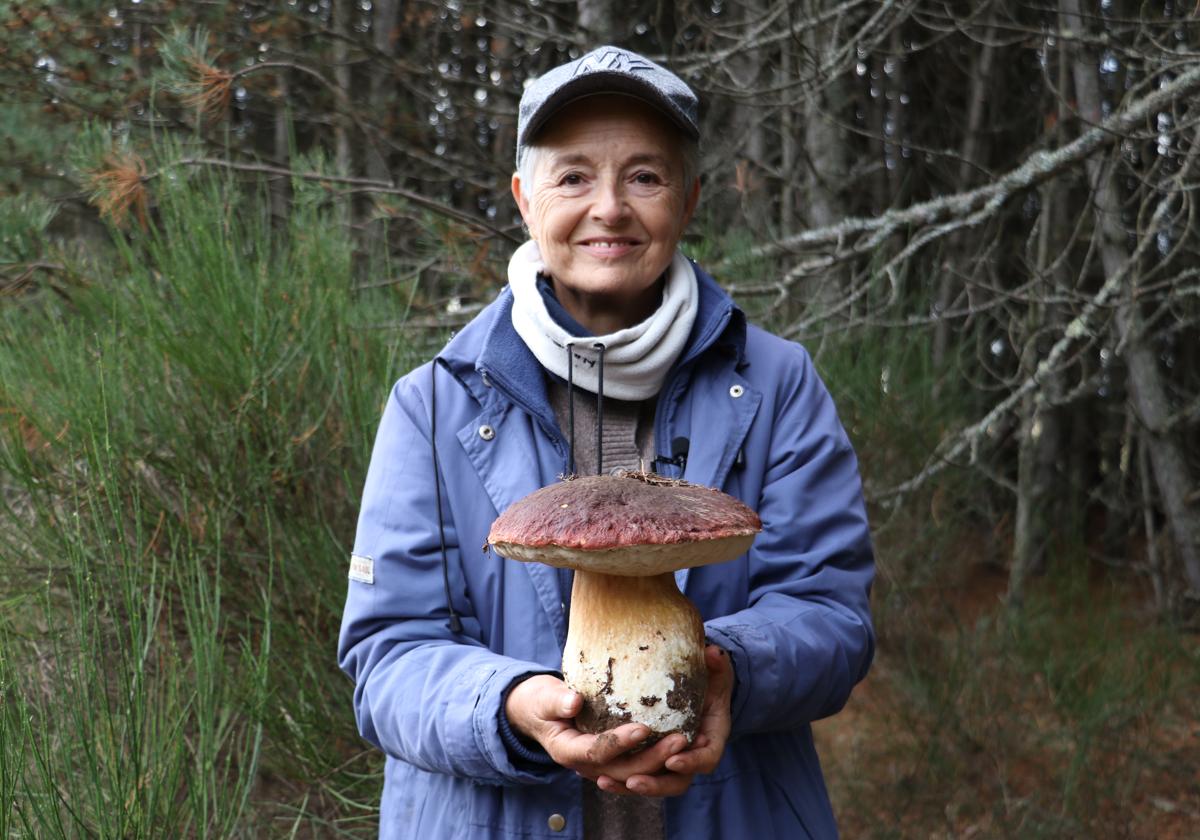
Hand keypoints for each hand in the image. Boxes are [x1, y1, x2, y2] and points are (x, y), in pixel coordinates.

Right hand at [504, 674, 689, 781]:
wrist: (538, 713)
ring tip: (686, 742)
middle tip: (680, 739)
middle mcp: (586, 765)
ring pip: (635, 773)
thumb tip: (574, 701)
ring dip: (661, 762)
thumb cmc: (541, 702)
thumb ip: (557, 700)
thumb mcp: (543, 697)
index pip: (597, 751)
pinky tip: (681, 746)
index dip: (620, 742)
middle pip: (624, 770)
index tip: (644, 726)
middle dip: (653, 757)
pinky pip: (637, 766)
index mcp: (567, 751)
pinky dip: (658, 760)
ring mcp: (601, 766)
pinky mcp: (612, 760)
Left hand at [596, 644, 733, 797]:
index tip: (673, 760)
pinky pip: (639, 775)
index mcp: (711, 737)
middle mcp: (693, 755)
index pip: (707, 758)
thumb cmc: (710, 679)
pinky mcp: (654, 760)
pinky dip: (620, 780)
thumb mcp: (717, 670)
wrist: (704, 689)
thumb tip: (713, 652)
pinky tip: (598, 777)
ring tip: (605, 781)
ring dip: (632, 785)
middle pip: (678, 781)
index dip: (692, 762)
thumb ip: (717, 662)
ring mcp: (673, 760)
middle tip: (633, 781)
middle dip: (656, 784)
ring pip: (656, 783)